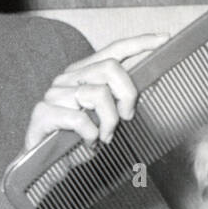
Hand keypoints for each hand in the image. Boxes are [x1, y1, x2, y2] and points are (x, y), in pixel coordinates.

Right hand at [23, 33, 168, 151]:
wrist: (45, 169)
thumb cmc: (80, 142)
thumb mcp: (109, 118)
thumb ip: (124, 99)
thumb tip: (153, 83)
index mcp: (84, 73)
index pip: (114, 49)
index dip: (139, 43)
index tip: (164, 39)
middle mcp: (68, 78)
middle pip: (110, 67)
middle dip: (127, 93)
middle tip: (127, 117)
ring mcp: (54, 94)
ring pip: (98, 94)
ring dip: (110, 121)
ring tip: (105, 137)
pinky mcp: (43, 113)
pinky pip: (79, 118)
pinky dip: (91, 134)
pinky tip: (89, 143)